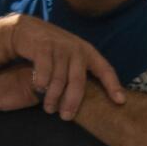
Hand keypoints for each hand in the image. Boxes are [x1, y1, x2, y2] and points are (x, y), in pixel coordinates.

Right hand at [0, 13, 125, 118]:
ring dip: (53, 97)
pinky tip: (38, 89)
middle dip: (72, 102)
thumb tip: (95, 97)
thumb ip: (79, 70)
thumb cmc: (51, 49)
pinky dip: (41, 84)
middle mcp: (76, 49)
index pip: (105, 69)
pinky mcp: (43, 47)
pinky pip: (44, 72)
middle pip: (78, 81)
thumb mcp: (70, 55)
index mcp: (87, 51)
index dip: (113, 85)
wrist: (26, 28)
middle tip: (66, 117)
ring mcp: (60, 47)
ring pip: (59, 79)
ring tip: (49, 108)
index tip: (120, 102)